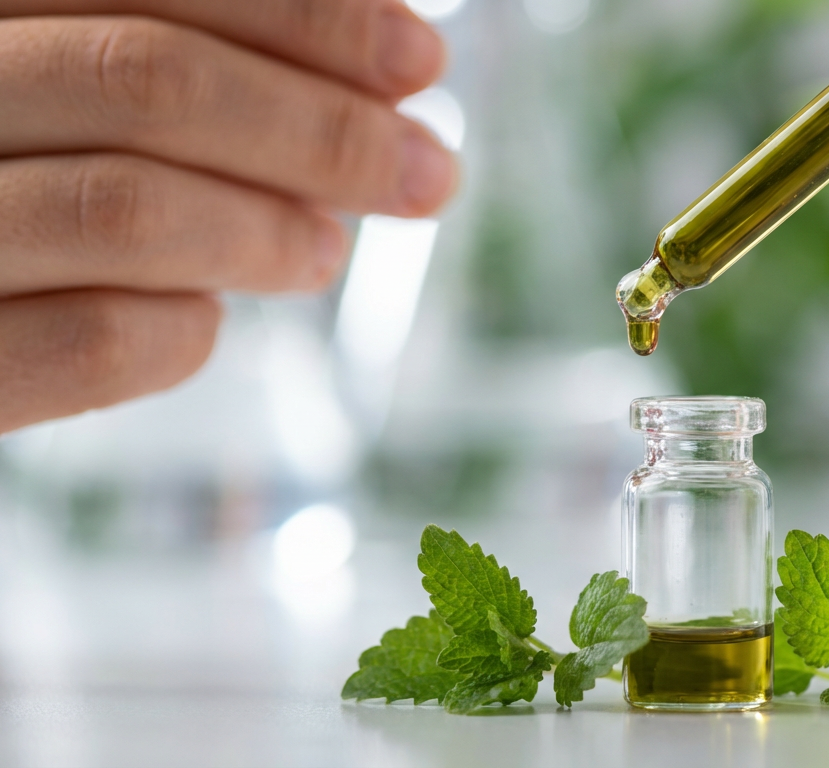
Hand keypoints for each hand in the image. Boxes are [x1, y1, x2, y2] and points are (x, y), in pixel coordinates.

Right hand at [0, 0, 454, 432]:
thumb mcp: (52, 87)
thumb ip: (154, 62)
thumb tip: (364, 81)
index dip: (305, 16)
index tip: (416, 59)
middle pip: (147, 80)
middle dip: (322, 129)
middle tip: (427, 171)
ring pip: (125, 207)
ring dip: (266, 230)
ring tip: (324, 249)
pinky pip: (90, 345)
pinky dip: (183, 333)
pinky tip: (206, 321)